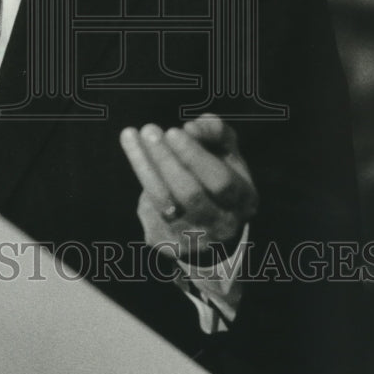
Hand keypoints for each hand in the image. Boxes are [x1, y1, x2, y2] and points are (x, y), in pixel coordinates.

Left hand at [119, 113, 258, 261]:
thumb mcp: (226, 151)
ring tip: (131, 135)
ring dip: (145, 166)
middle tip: (149, 129)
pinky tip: (135, 155)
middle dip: (166, 159)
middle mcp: (222, 225)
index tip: (173, 130)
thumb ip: (215, 131)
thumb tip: (191, 128)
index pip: (220, 181)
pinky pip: (149, 211)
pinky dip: (142, 180)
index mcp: (242, 199)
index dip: (195, 156)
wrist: (212, 227)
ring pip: (165, 203)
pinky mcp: (169, 245)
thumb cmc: (217, 174)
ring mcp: (194, 240)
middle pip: (190, 194)